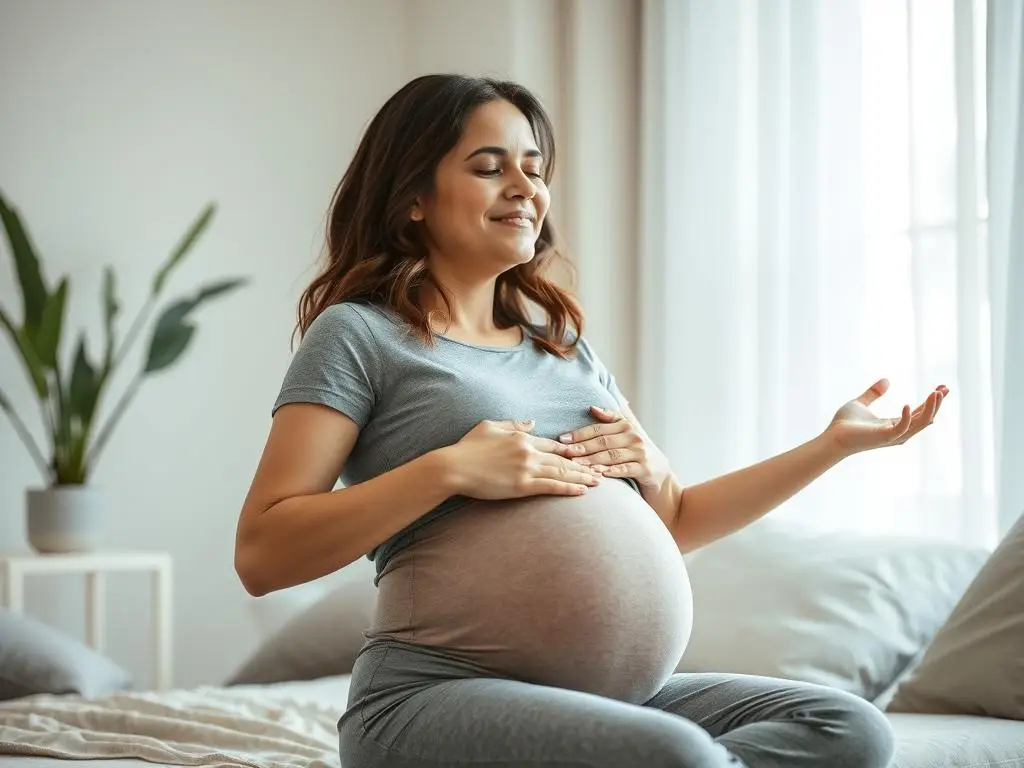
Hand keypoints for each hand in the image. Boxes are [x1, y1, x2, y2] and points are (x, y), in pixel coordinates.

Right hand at [443, 419, 602, 499]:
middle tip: (600, 468)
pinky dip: (568, 488)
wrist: (454, 466)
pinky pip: (551, 487)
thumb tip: (532, 422)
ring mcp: (526, 468)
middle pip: (562, 458)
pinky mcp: (522, 485)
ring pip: (561, 472)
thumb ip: (513, 424)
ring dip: (581, 477)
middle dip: (583, 464)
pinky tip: (581, 491)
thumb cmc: (467, 447)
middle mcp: (528, 451)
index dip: (569, 450)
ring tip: (597, 481)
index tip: (583, 454)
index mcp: (521, 437)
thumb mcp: (490, 426)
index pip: (551, 444)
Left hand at [559, 406, 671, 489]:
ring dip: (592, 460)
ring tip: (577, 464)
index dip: (580, 433)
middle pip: (603, 441)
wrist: (660, 474)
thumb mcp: (626, 433)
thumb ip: (611, 420)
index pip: (599, 428)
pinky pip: (625, 469)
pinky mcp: (645, 468)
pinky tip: (599, 474)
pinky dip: (612, 471)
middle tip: (566, 451)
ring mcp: (640, 452)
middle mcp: (634, 436)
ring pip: (612, 455)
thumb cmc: (636, 452)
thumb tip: (592, 407)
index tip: (563, 438)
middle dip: (582, 447)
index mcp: (626, 425)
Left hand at [825, 378, 948, 455]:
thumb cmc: (844, 424)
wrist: (832, 437)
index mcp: (894, 424)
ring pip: (919, 424)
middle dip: (936, 404)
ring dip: (929, 409)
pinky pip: (901, 429)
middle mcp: (897, 431)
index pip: (919, 412)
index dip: (931, 401)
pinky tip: (908, 404)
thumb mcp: (861, 403)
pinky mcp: (883, 437)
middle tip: (945, 388)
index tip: (942, 387)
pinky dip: (906, 417)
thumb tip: (886, 379)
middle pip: (925, 418)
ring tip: (936, 393)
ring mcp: (892, 436)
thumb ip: (873, 393)